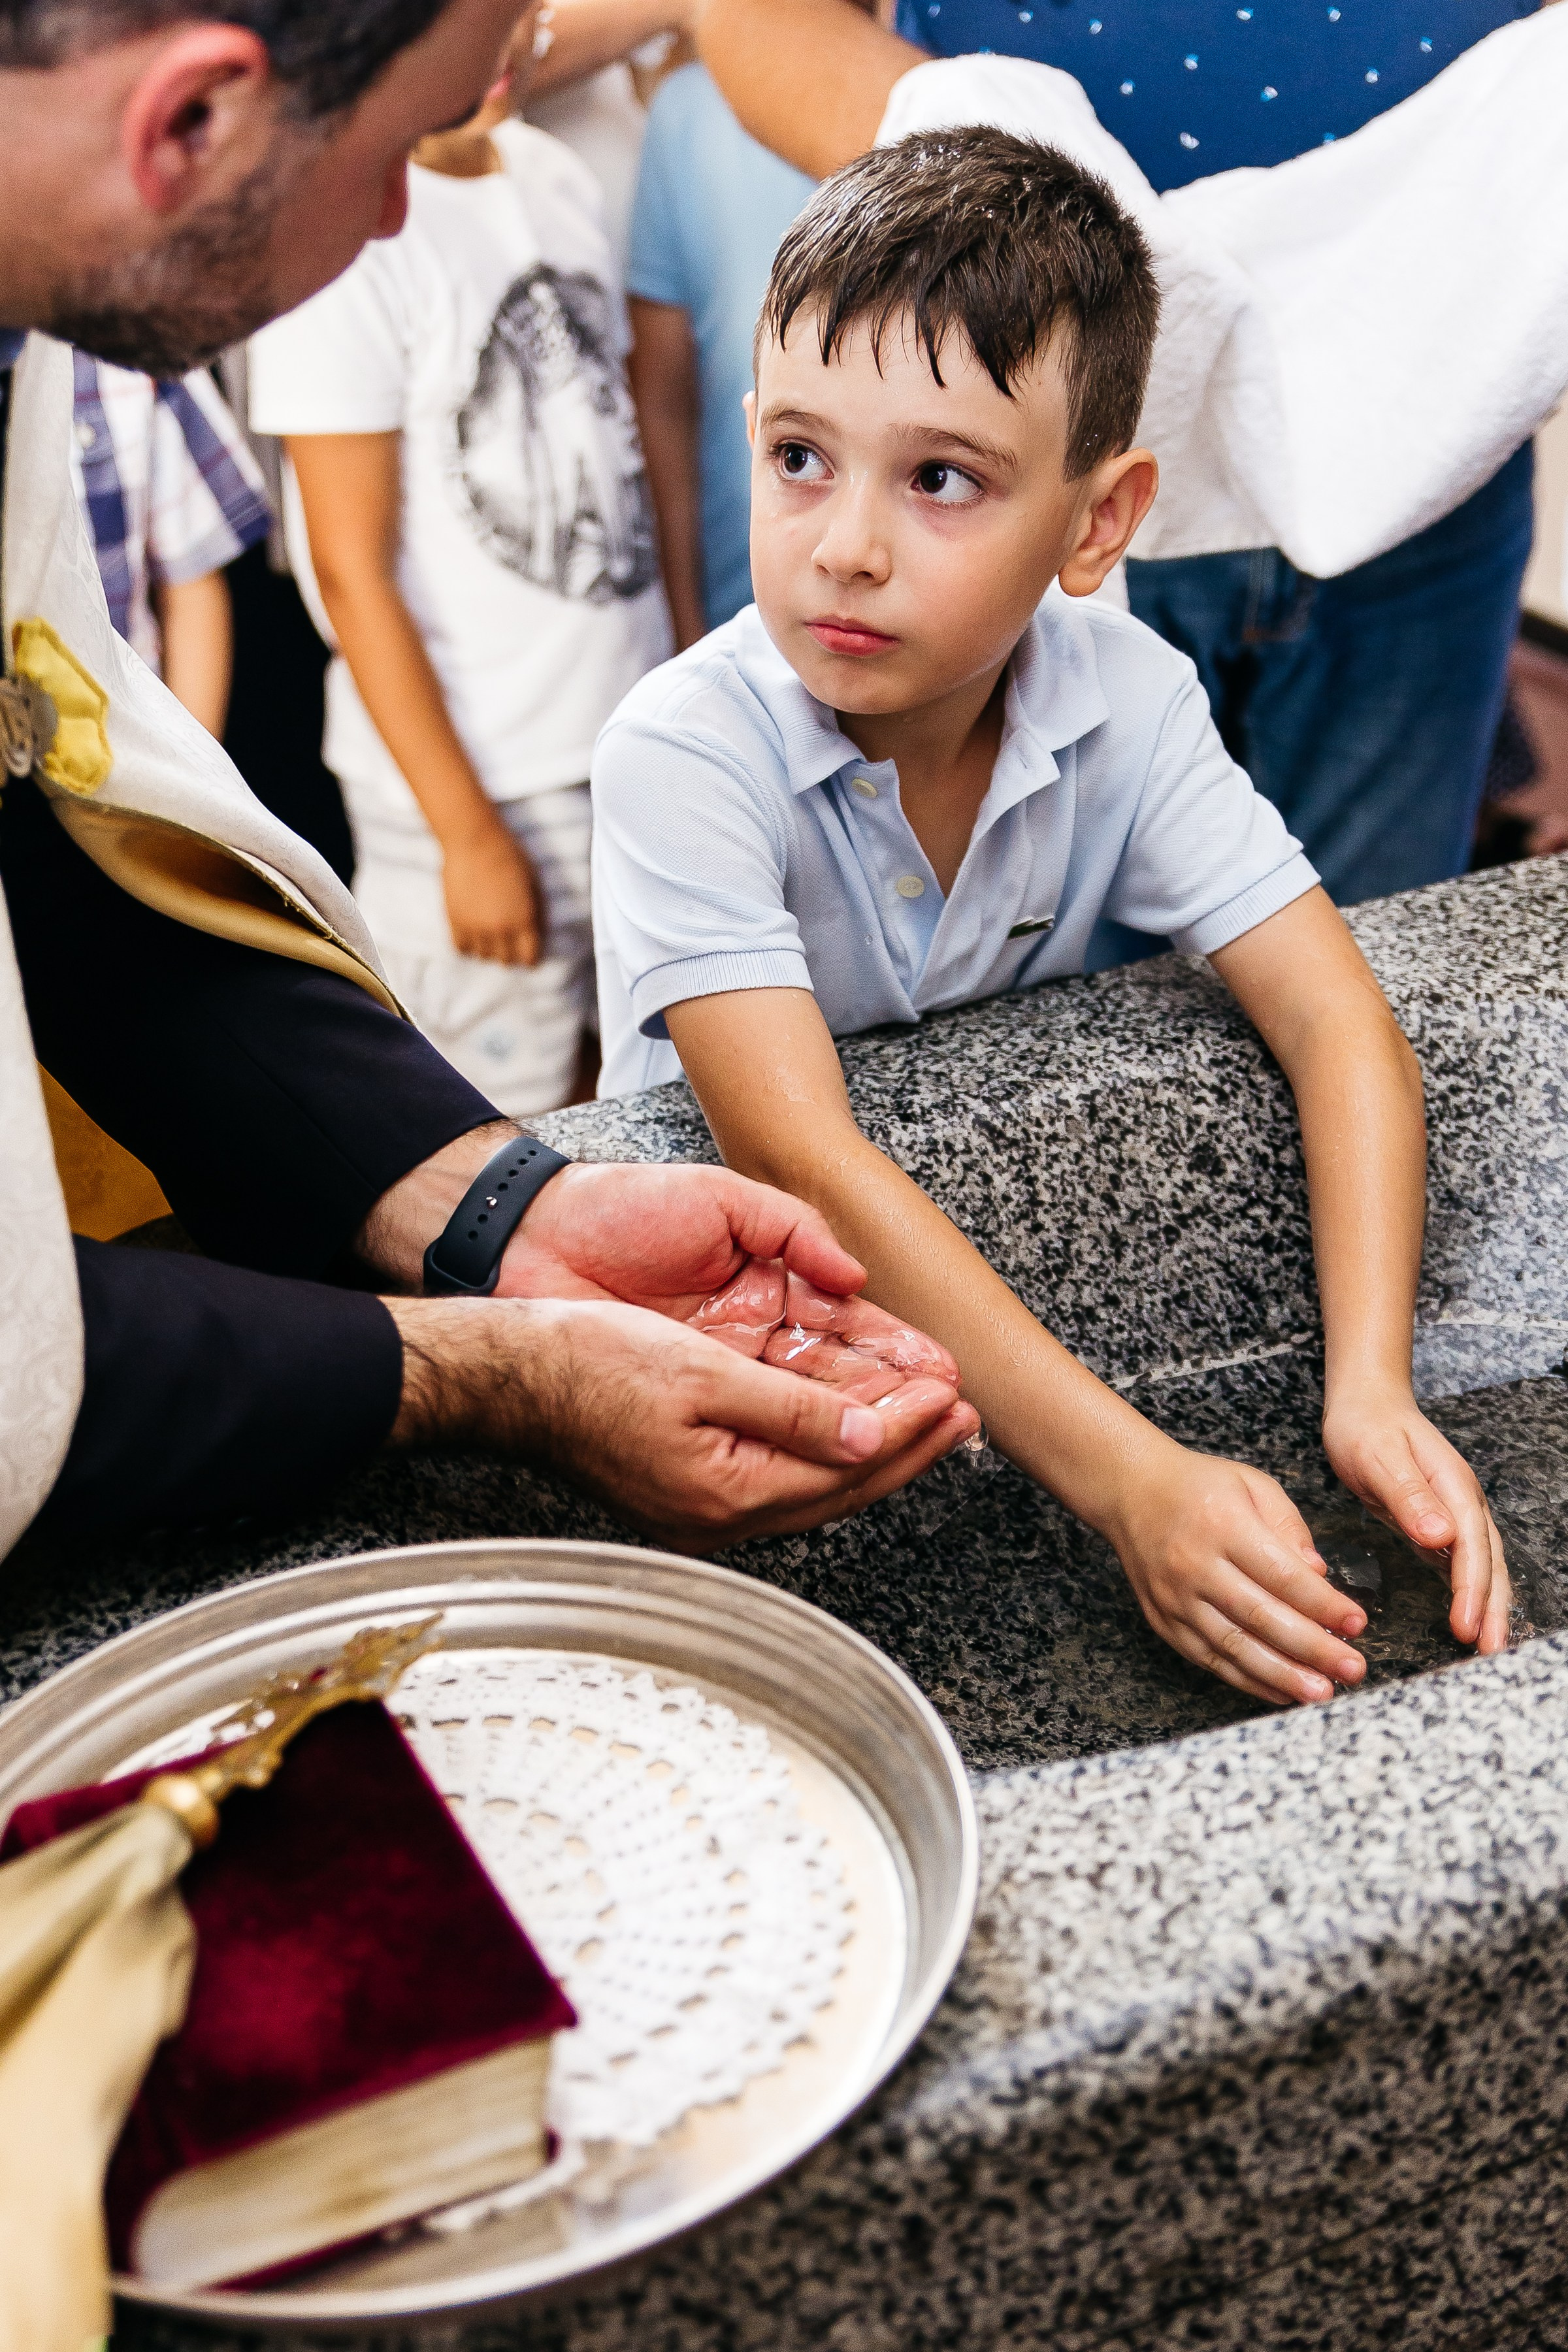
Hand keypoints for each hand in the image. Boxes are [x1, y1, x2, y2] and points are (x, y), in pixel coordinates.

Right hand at [386, 1294, 977, 1544]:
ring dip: (872, 1447)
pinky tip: (845, 1425)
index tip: (952, 1395)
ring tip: (924, 1418)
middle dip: (908, 1449)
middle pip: (841, 1487)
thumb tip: (866, 1435)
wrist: (506, 1377)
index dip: (907, 1430)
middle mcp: (719, 1515)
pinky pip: (782, 1474)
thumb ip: (790, 1410)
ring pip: (815, 1482)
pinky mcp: (689, 1486)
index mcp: (726, 1492)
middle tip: (963, 1415)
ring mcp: (703, 1507)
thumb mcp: (700, 1374)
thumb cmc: (586, 1365)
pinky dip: (825, 1444)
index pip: (845, 1465)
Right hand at [441, 823, 540, 964]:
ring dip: (489, 949)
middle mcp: (499, 928)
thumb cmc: (509, 856)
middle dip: (510, 953)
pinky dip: (469, 945)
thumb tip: (539, 934)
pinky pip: (462, 949)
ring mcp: (474, 926)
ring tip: (490, 933)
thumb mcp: (535, 882)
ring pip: (483, 957)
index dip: (530, 955)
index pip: (529, 959)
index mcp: (523, 920)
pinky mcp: (454, 921)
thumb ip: (538, 912)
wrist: (473, 839)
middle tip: (509, 939)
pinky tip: (474, 932)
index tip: (528, 948)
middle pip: (506, 961)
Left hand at [500, 1159, 959, 1408]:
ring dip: (866, 1425)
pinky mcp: (688, 1402)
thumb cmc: (619, 1209)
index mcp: (768, 1287)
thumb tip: (857, 1277)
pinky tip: (850, 1446)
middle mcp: (750, 1339)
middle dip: (899, 1398)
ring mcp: (721, 1375)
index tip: (941, 1371)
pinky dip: (805, 1438)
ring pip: (808, 1412)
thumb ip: (794, 1233)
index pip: (849, 1329)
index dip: (897, 1351)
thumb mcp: (721, 1201)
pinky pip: (758, 1428)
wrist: (532, 1239)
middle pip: (840, 1380)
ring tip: (923, 1434)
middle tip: (952, 1415)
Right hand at [1107, 1443, 1369, 1705]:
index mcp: (1224, 1525)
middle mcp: (1195, 1565)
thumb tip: (1319, 1574)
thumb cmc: (1199, 1487)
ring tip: (1321, 1692)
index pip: (1282, 1574)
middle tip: (1352, 1668)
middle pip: (1262, 1616)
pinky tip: (1281, 1691)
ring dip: (1282, 1675)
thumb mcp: (1253, 1485)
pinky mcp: (1164, 1622)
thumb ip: (1290, 1528)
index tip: (1357, 1623)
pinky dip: (1248, 1680)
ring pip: (1235, 1646)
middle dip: (1313, 1648)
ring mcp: (1176, 1598)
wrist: (1130, 1492)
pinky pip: (1210, 1659)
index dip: (1323, 1604)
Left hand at [1322, 1382, 1510, 1653]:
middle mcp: (1461, 1504)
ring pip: (1480, 1567)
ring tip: (1487, 1646)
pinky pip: (1461, 1565)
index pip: (1471, 1545)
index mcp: (1453, 1488)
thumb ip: (1409, 1496)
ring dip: (1487, 1606)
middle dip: (1492, 1608)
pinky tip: (1468, 1620)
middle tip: (1490, 1650)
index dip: (1472, 1588)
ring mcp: (1454, 1515)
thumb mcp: (1379, 1457)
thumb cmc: (1367, 1427)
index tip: (1467, 1625)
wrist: (1366, 1404)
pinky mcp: (1438, 1525)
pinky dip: (1469, 1593)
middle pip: (1487, 1562)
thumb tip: (1442, 1535)